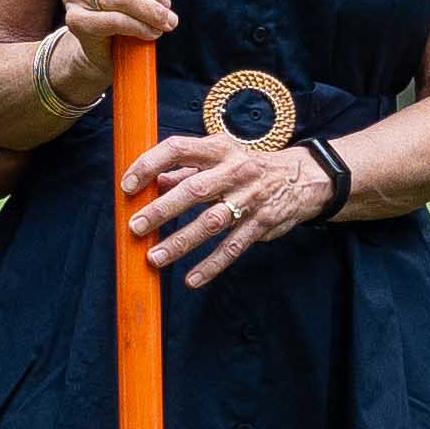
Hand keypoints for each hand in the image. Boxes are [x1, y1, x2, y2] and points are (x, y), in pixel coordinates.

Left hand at [122, 130, 332, 288]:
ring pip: (211, 223)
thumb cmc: (249, 167)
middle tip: (135, 227)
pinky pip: (233, 247)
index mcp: (219, 149)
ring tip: (155, 258)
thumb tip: (153, 182)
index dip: (150, 164)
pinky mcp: (262, 223)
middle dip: (162, 210)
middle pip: (194, 190)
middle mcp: (235, 171)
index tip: (128, 185)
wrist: (301, 178)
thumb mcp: (220, 158)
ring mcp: (250, 198)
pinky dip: (212, 265)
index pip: (178, 149)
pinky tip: (191, 279)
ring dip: (181, 242)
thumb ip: (186, 170)